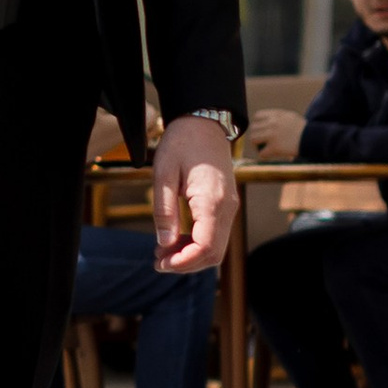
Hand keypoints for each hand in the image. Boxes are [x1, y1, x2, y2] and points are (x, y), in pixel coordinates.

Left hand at [151, 115, 234, 273]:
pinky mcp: (225, 206)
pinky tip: (175, 240)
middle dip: (186, 264)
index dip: (183, 262)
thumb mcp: (163, 173)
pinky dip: (197, 245)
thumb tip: (165, 244)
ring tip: (162, 251)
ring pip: (217, 248)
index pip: (206, 247)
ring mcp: (229, 208)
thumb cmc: (182, 143)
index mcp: (212, 200)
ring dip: (191, 256)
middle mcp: (227, 208)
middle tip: (157, 261)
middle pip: (214, 254)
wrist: (204, 123)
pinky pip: (215, 235)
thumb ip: (164, 210)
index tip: (160, 262)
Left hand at [242, 106, 303, 162]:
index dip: (258, 124)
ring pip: (253, 139)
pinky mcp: (275, 147)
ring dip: (257, 145)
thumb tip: (266, 121)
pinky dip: (264, 155)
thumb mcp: (291, 117)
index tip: (262, 130)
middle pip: (253, 128)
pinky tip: (270, 155)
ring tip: (264, 149)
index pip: (257, 116)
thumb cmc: (304, 130)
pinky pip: (261, 153)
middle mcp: (272, 123)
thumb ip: (278, 117)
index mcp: (277, 115)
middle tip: (261, 142)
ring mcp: (272, 135)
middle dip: (256, 136)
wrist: (313, 139)